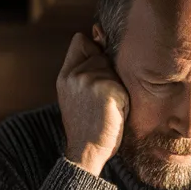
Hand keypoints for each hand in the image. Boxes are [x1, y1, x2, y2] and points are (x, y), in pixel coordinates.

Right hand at [57, 32, 128, 175]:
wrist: (86, 152)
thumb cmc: (87, 126)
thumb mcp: (77, 95)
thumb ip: (84, 71)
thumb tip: (99, 37)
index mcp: (65, 75)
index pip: (80, 41)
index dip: (93, 48)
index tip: (97, 64)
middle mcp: (75, 74)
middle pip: (102, 55)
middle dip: (108, 73)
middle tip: (101, 100)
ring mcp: (90, 79)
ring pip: (115, 69)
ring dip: (118, 86)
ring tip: (107, 107)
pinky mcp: (106, 88)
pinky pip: (125, 83)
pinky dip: (124, 98)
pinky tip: (114, 112)